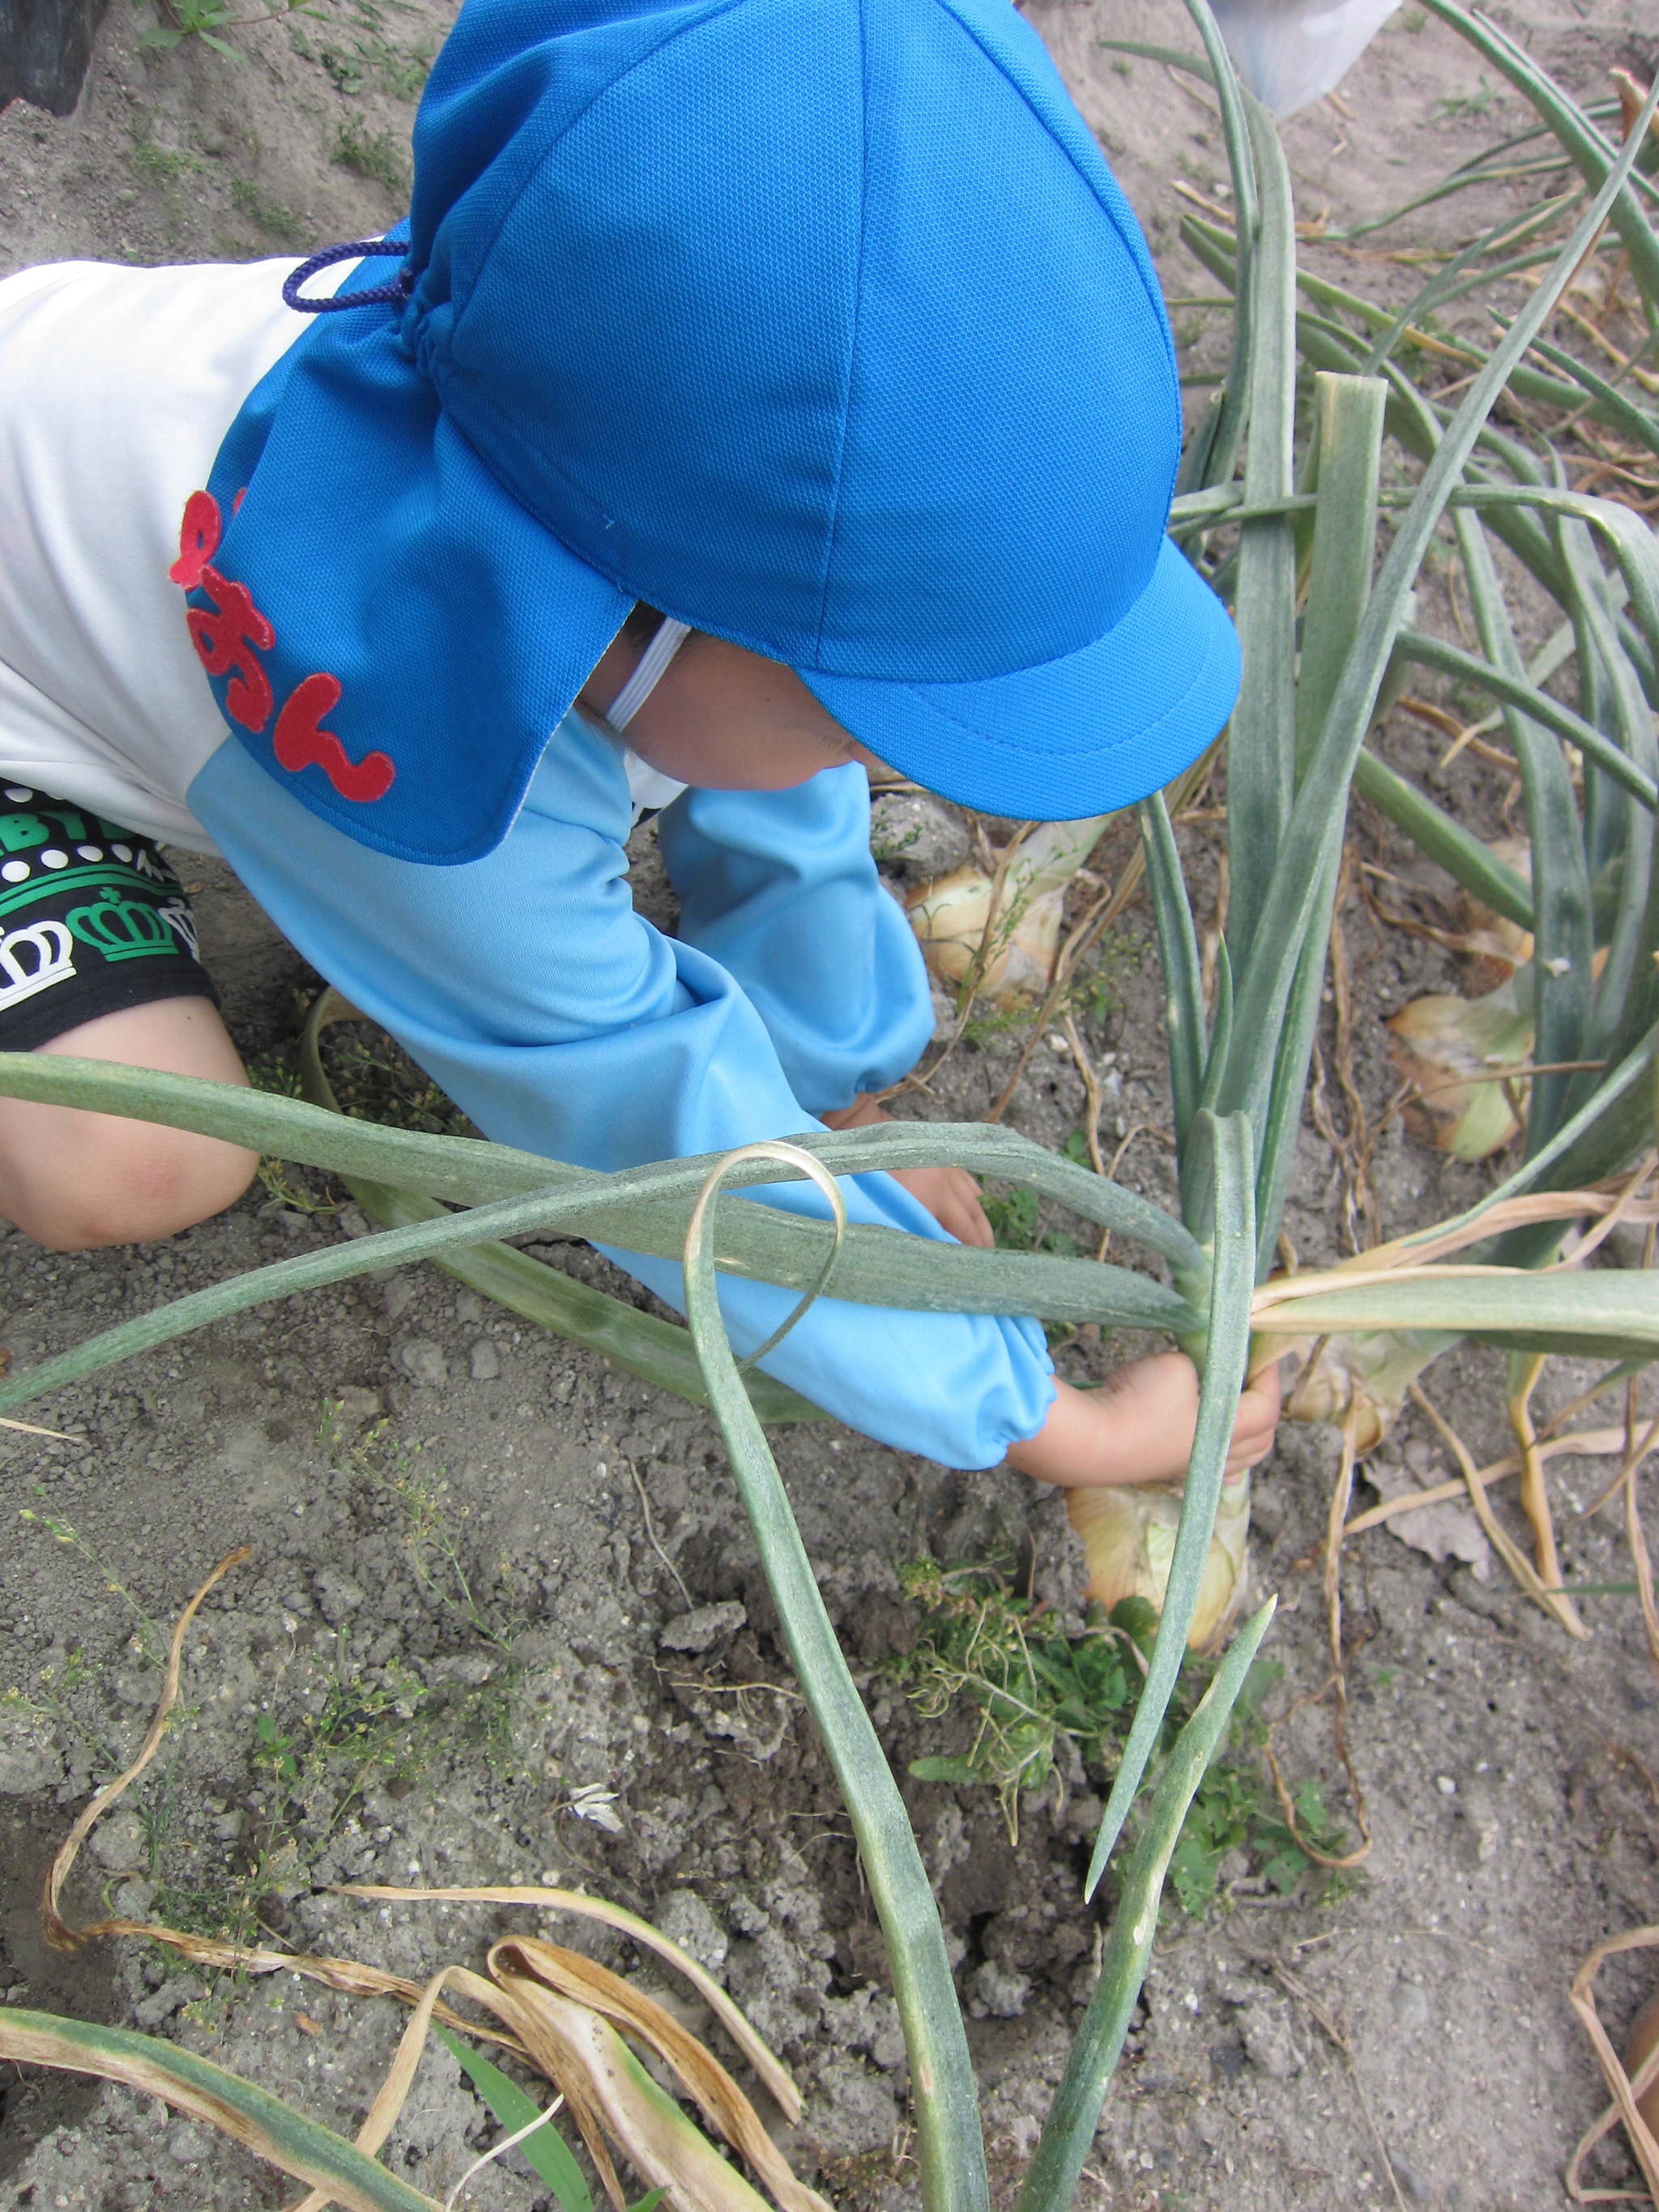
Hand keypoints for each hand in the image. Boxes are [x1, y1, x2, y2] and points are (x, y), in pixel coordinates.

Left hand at [816, 1093, 994, 1247]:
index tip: (974, 1270)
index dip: (968, 1252)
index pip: (959, 1233)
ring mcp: (946, 1168)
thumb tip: (931, 1251)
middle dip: (981, 1240)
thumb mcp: (885, 1208)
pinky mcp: (943, 1157)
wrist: (861, 1131)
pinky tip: (979, 1203)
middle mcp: (945, 1183)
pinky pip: (967, 1180)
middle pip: (971, 1219)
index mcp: (929, 1197)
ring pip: (974, 1200)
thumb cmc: (865, 1176)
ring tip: (986, 1240)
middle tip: (988, 1260)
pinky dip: (974, 1195)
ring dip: (981, 1221)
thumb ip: (910, 1229)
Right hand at [1006, 1352, 1282, 1489]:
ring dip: (1247, 1436)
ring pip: (1238, 1460)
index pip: (1267, 1407)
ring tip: (1242, 1413)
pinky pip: (1209, 1472)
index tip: (1262, 1350)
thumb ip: (1199, 1365)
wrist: (1093, 1441)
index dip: (1270, 1376)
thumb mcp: (1177, 1366)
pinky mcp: (1166, 1472)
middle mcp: (1216, 1457)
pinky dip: (1223, 1462)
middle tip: (1253, 1378)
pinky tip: (1222, 1461)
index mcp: (1228, 1432)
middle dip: (1265, 1406)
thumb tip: (1196, 1370)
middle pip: (1261, 1440)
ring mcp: (1191, 1469)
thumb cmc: (1140, 1403)